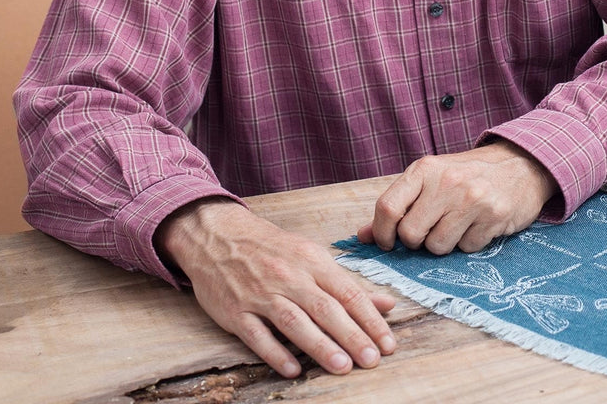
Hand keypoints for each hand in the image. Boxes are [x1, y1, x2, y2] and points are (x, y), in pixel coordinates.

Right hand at [156, 198, 395, 377]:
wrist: (218, 236)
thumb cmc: (271, 248)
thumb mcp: (311, 256)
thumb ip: (346, 283)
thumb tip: (386, 304)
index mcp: (312, 260)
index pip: (348, 292)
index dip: (370, 318)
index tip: (388, 341)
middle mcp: (289, 276)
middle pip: (326, 309)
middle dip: (352, 335)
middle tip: (373, 359)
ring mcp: (261, 294)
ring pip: (295, 322)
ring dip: (320, 346)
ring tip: (343, 366)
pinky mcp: (236, 312)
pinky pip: (257, 336)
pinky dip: (275, 353)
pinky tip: (293, 370)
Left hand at [357, 139, 557, 254]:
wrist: (521, 164)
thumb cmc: (468, 174)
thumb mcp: (430, 180)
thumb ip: (398, 205)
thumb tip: (362, 236)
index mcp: (425, 169)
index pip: (387, 207)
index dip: (382, 233)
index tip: (388, 242)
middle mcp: (446, 182)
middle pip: (410, 235)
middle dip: (417, 241)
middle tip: (431, 229)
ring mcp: (472, 199)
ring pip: (437, 247)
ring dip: (444, 244)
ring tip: (458, 223)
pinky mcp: (494, 216)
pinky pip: (466, 249)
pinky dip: (469, 243)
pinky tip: (478, 224)